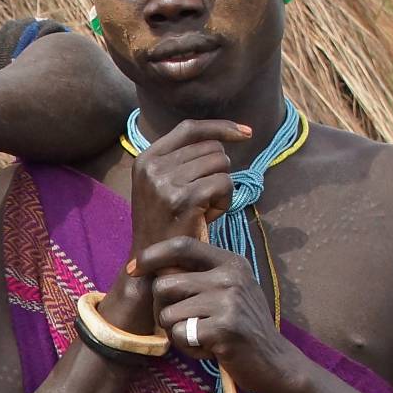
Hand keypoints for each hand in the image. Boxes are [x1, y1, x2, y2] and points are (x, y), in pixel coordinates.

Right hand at [127, 119, 250, 256]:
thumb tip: (227, 133)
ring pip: (221, 164)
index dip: (221, 127)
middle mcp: (152, 166)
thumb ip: (183, 158)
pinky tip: (210, 216)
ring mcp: (166, 182)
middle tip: (204, 198)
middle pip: (211, 148)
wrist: (151, 266)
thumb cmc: (166, 225)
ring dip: (222, 187)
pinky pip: (225, 183)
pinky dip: (225, 201)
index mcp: (146, 159)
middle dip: (218, 171)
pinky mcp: (184, 199)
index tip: (246, 133)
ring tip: (205, 209)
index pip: (190, 128)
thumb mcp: (163, 185)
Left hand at [140, 236, 304, 392]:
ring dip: (177, 332)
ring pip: (168, 314)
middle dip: (164, 309)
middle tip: (186, 324)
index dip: (152, 255)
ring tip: (202, 337)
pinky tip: (210, 349)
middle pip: (164, 285)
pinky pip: (180, 335)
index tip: (134, 268)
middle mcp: (231, 276)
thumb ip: (197, 276)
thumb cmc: (241, 327)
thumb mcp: (227, 291)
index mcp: (231, 262)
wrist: (274, 362)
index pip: (182, 245)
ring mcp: (229, 301)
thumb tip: (150, 265)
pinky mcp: (224, 327)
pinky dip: (188, 348)